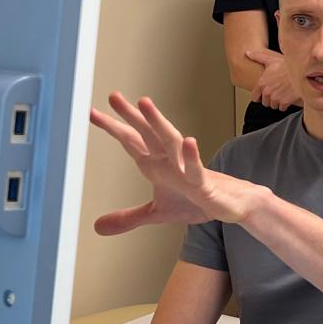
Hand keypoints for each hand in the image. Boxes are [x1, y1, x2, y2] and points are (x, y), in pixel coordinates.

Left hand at [90, 91, 263, 233]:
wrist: (230, 203)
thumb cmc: (196, 199)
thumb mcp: (157, 212)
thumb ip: (129, 217)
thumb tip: (97, 227)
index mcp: (156, 164)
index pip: (131, 142)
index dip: (112, 128)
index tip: (92, 112)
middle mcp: (169, 160)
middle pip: (146, 133)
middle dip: (130, 115)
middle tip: (114, 97)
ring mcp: (186, 169)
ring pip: (169, 141)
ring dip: (157, 122)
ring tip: (145, 103)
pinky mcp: (203, 183)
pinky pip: (196, 169)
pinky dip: (191, 156)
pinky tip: (188, 142)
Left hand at [248, 49, 302, 110]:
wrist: (302, 71)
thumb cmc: (287, 65)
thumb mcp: (271, 60)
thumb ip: (258, 57)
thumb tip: (247, 53)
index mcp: (262, 83)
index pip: (254, 97)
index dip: (259, 96)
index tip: (263, 95)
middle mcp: (267, 92)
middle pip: (265, 102)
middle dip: (270, 99)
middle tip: (276, 92)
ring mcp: (275, 98)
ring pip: (273, 106)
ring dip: (277, 102)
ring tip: (283, 94)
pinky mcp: (284, 102)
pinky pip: (282, 108)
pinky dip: (285, 104)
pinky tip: (288, 97)